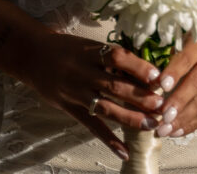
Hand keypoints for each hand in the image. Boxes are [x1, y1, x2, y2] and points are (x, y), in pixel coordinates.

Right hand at [24, 30, 164, 159]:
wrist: (34, 55)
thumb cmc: (67, 47)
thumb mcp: (88, 45)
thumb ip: (111, 56)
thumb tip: (143, 67)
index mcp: (90, 53)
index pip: (117, 57)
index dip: (138, 67)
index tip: (158, 76)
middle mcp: (84, 73)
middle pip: (115, 86)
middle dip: (140, 96)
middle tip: (162, 105)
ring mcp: (77, 93)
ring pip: (107, 108)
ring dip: (131, 118)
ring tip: (152, 124)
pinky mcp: (71, 109)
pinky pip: (92, 126)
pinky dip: (109, 139)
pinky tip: (124, 151)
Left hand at [151, 19, 196, 138]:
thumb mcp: (187, 38)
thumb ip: (172, 55)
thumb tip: (151, 80)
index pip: (187, 58)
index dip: (174, 72)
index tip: (162, 85)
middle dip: (179, 102)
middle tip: (162, 116)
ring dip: (183, 118)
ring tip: (165, 130)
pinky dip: (193, 124)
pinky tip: (177, 131)